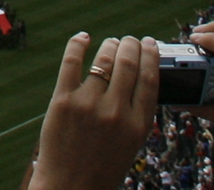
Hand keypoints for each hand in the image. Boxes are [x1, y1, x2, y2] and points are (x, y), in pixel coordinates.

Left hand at [27, 32, 158, 189]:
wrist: (70, 186)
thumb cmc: (102, 166)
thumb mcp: (131, 143)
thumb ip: (136, 113)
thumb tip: (139, 76)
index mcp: (138, 125)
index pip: (150, 79)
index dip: (151, 56)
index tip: (149, 44)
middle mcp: (116, 112)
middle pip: (128, 64)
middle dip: (130, 45)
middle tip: (129, 40)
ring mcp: (88, 104)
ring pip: (103, 60)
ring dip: (109, 45)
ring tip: (111, 42)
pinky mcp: (62, 100)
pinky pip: (71, 62)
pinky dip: (78, 44)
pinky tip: (83, 38)